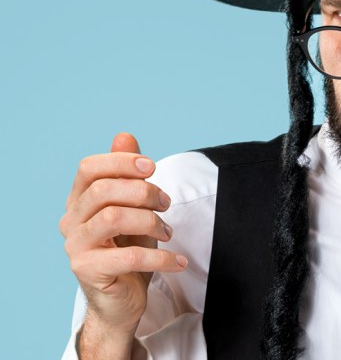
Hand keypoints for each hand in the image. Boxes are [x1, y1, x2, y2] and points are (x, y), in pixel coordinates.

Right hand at [60, 133, 186, 357]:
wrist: (123, 297)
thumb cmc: (129, 246)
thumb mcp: (134, 207)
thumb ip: (128, 173)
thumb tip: (124, 135)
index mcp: (79, 199)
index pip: (89, 167)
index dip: (121, 161)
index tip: (152, 166)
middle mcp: (70, 220)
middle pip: (103, 190)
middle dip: (143, 192)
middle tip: (166, 203)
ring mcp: (75, 246)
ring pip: (113, 218)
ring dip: (150, 221)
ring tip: (168, 232)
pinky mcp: (87, 271)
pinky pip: (128, 256)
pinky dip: (160, 258)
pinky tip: (178, 261)